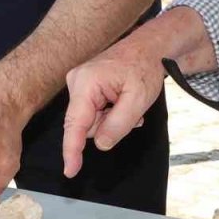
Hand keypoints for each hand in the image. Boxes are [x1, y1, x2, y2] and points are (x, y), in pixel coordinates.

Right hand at [61, 37, 167, 179]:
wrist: (148, 47)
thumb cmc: (144, 68)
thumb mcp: (137, 99)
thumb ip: (118, 124)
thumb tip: (100, 144)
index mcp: (86, 83)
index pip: (75, 124)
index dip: (72, 150)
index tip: (70, 172)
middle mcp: (76, 82)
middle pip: (85, 124)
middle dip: (107, 126)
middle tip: (132, 115)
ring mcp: (79, 83)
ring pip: (90, 121)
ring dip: (110, 120)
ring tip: (128, 104)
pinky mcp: (84, 87)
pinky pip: (93, 112)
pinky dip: (109, 113)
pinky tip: (122, 102)